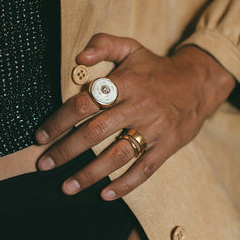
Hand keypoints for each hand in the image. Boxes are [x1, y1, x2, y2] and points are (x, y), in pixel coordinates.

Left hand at [35, 33, 234, 200]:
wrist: (199, 82)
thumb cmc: (155, 68)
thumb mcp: (131, 48)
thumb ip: (103, 44)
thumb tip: (79, 56)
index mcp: (125, 83)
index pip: (85, 103)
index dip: (59, 121)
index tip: (40, 136)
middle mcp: (138, 107)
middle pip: (96, 132)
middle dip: (66, 151)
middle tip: (43, 165)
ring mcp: (154, 129)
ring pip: (118, 155)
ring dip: (90, 174)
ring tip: (67, 187)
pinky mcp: (167, 146)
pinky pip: (145, 169)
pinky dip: (125, 184)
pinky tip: (105, 195)